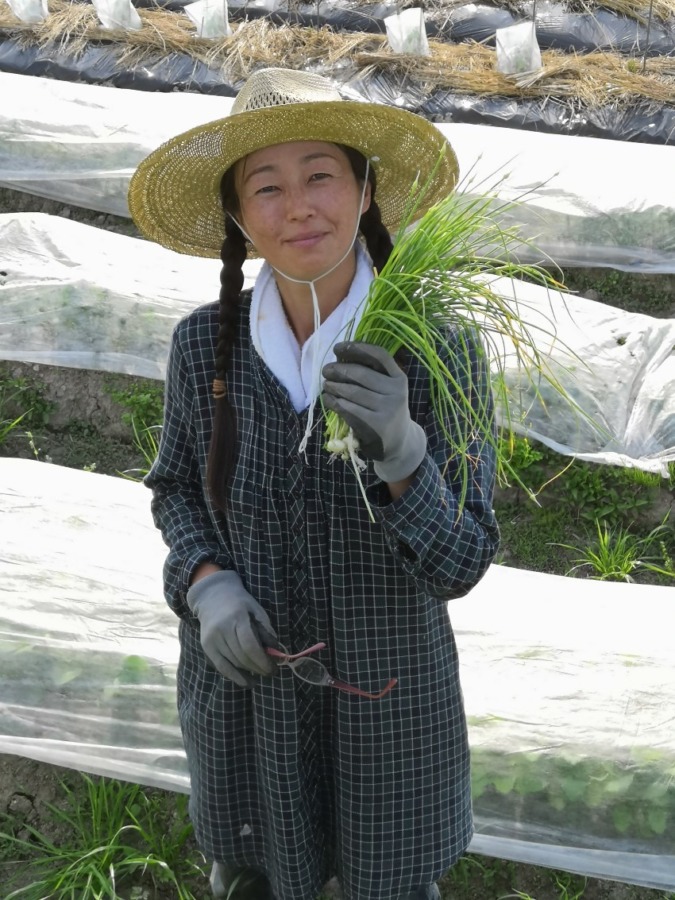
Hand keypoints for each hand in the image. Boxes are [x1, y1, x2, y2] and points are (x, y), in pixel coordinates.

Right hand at [187, 570, 276, 687]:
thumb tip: (275, 652)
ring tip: (261, 674)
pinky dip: (234, 676)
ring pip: (233, 663)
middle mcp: (222, 629)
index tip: (273, 668)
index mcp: (237, 617)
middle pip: (242, 657)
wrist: (213, 596)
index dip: (262, 660)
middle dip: (258, 668)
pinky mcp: (206, 646)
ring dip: (249, 671)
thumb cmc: (240, 603)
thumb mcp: (256, 610)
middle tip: (270, 672)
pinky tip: (246, 682)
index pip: (250, 645)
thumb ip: (266, 630)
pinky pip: (221, 666)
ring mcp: (212, 639)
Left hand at [322, 342, 425, 482]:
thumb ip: (371, 374)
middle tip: (326, 370)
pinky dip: (334, 402)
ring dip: (333, 386)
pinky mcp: (376, 425)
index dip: (357, 348)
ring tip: (326, 385)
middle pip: (361, 373)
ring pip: (352, 392)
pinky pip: (349, 409)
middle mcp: (396, 392)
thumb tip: (340, 357)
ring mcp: (388, 409)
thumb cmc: (386, 410)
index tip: (338, 348)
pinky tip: (328, 399)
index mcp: (399, 378)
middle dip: (338, 369)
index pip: (379, 355)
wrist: (398, 442)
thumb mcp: (387, 390)